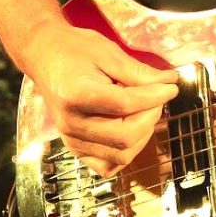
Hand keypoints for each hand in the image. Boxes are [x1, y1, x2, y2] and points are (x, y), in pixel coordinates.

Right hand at [19, 22, 179, 172]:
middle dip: (150, 116)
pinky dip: (125, 152)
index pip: (126, 105)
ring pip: (121, 155)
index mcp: (76, 95)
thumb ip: (139, 73)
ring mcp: (72, 139)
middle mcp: (72, 123)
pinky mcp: (75, 148)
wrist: (45, 56)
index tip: (170, 87)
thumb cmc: (73, 50)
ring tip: (142, 111)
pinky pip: (107, 166)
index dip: (155, 97)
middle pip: (126, 136)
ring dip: (142, 135)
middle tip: (156, 97)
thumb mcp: (109, 53)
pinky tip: (130, 129)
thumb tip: (169, 83)